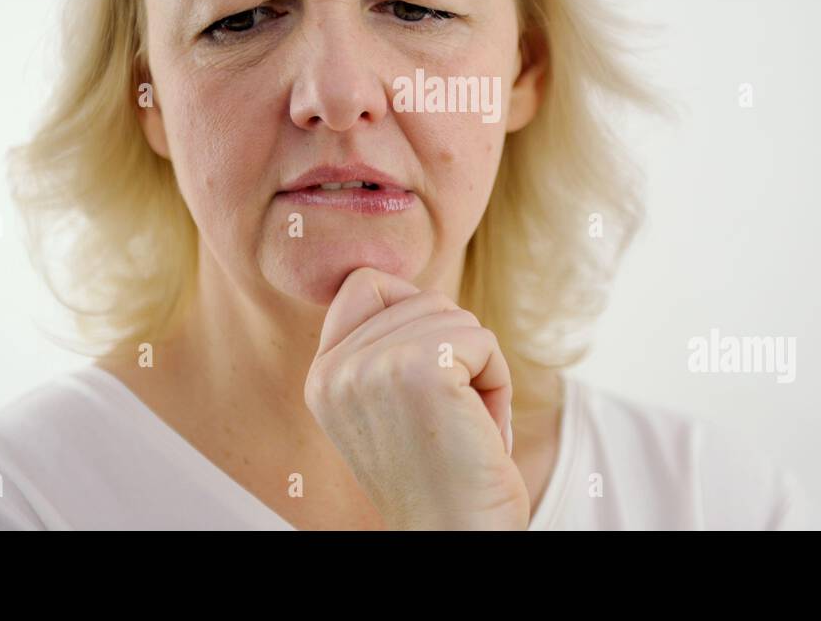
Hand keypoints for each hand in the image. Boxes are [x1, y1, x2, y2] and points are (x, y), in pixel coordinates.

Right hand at [304, 266, 529, 529]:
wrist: (455, 537)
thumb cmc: (441, 474)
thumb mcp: (390, 403)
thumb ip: (386, 346)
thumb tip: (422, 291)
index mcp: (322, 375)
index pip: (365, 283)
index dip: (412, 313)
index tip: (429, 378)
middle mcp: (336, 368)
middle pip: (422, 298)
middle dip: (456, 351)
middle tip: (448, 419)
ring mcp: (373, 366)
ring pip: (457, 317)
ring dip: (479, 370)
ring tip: (462, 426)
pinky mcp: (420, 369)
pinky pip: (483, 339)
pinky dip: (498, 381)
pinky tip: (479, 429)